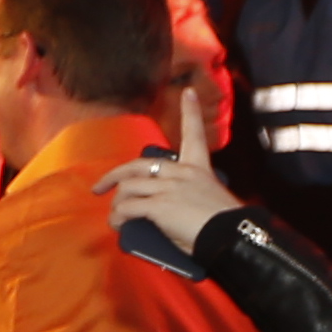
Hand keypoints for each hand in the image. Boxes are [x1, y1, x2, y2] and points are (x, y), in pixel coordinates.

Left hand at [105, 84, 243, 254]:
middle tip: (100, 187)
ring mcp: (168, 187)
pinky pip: (128, 208)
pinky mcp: (159, 205)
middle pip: (138, 165)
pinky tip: (117, 225)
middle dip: (114, 175)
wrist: (232, 238)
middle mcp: (182, 173)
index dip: (190, 112)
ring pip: (128, 188)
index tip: (188, 93)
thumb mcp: (207, 202)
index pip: (195, 134)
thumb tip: (160, 209)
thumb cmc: (224, 227)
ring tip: (116, 217)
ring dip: (117, 204)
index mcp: (199, 169)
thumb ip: (186, 196)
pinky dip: (118, 218)